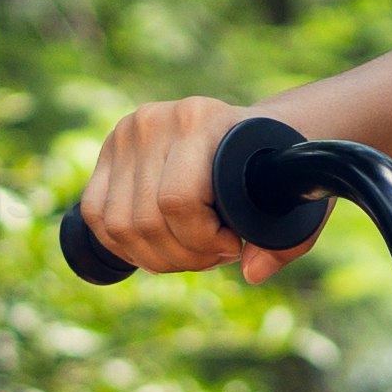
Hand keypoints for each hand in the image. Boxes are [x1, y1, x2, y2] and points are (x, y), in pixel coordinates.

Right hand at [77, 94, 300, 279]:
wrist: (257, 133)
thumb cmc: (275, 168)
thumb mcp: (293, 200)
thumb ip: (285, 243)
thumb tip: (253, 272)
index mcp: (200, 120)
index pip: (178, 201)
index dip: (203, 241)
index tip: (233, 245)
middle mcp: (154, 121)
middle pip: (146, 221)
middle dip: (184, 256)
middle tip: (215, 255)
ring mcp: (124, 135)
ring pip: (119, 226)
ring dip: (156, 257)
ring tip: (192, 252)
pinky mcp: (107, 154)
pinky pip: (97, 217)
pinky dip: (127, 246)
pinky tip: (160, 248)